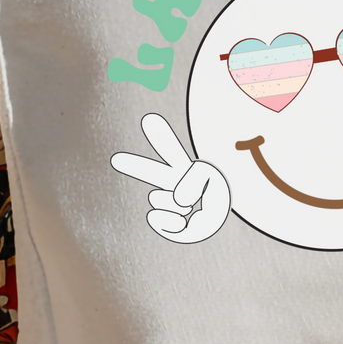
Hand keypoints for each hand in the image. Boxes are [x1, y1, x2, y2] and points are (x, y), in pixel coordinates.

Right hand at [111, 113, 231, 243]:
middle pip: (150, 170)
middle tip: (117, 158)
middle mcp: (173, 184)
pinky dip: (170, 222)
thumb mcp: (214, 182)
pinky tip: (182, 222)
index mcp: (184, 169)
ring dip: (173, 203)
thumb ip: (195, 180)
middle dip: (134, 163)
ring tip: (191, 207)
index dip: (160, 135)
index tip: (149, 119)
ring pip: (157, 197)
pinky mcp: (165, 223)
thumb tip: (178, 197)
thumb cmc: (220, 198)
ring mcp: (168, 202)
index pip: (171, 149)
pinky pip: (156, 217)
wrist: (225, 224)